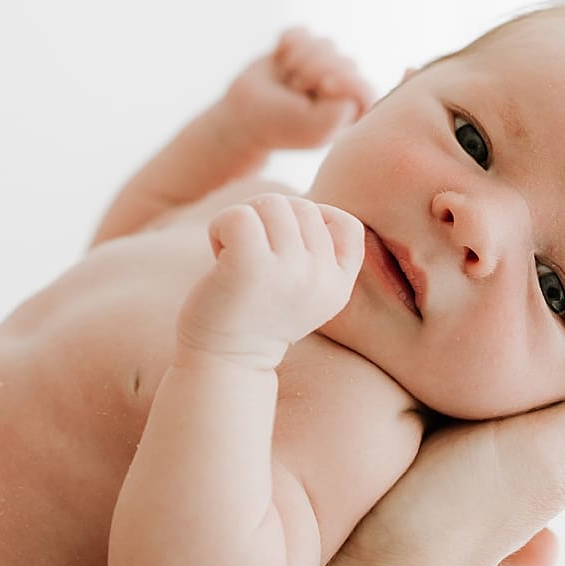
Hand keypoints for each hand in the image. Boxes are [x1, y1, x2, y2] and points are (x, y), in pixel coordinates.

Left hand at [177, 194, 364, 368]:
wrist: (224, 361)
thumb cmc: (257, 316)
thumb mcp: (304, 290)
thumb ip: (317, 252)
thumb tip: (304, 206)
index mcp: (338, 285)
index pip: (346, 223)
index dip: (312, 224)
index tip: (282, 252)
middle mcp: (320, 278)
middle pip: (301, 206)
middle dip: (268, 222)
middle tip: (250, 257)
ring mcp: (289, 271)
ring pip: (271, 204)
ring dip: (243, 222)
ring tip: (234, 256)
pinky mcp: (251, 266)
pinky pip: (239, 214)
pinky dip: (220, 226)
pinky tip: (219, 254)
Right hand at [222, 28, 375, 153]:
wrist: (243, 115)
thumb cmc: (279, 125)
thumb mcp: (313, 129)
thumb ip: (340, 112)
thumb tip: (352, 83)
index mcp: (348, 112)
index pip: (364, 90)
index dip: (345, 82)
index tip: (323, 86)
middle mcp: (340, 88)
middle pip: (345, 63)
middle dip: (316, 70)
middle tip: (295, 88)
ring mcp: (321, 66)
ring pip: (325, 44)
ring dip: (300, 58)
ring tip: (287, 78)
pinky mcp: (301, 48)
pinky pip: (303, 31)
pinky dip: (288, 40)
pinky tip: (279, 56)